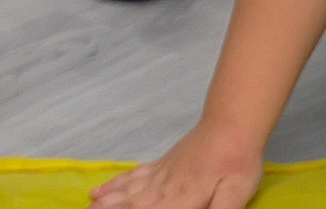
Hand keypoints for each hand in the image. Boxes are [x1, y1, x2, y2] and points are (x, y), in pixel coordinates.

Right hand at [89, 121, 264, 208]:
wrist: (230, 125)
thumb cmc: (237, 163)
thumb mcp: (235, 194)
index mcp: (181, 200)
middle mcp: (164, 188)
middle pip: (131, 204)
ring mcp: (160, 174)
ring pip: (127, 190)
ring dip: (107, 200)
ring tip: (88, 206)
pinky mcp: (161, 164)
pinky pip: (133, 176)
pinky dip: (115, 184)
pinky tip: (102, 189)